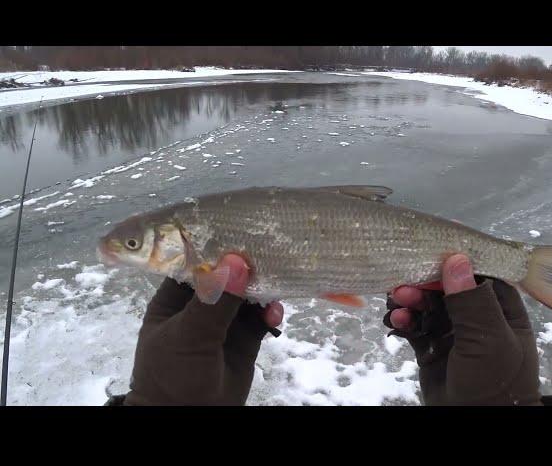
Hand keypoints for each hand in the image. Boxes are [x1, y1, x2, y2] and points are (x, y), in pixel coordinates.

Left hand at [123, 254, 282, 405]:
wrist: (188, 421)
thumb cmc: (173, 375)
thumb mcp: (189, 335)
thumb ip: (215, 300)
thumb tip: (238, 262)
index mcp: (175, 298)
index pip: (196, 262)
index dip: (217, 247)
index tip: (242, 231)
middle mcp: (201, 305)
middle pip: (227, 276)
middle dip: (247, 267)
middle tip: (270, 254)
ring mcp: (224, 322)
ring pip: (248, 295)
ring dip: (263, 289)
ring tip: (277, 283)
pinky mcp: (246, 338)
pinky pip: (262, 318)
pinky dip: (271, 314)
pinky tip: (275, 315)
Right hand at [384, 254, 541, 405]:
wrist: (476, 426)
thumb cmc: (495, 382)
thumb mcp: (488, 339)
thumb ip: (472, 300)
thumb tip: (457, 258)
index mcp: (501, 311)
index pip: (478, 275)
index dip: (453, 264)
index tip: (429, 254)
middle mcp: (477, 319)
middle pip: (447, 288)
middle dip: (424, 284)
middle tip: (402, 285)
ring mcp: (453, 334)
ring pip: (427, 306)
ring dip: (410, 301)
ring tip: (395, 302)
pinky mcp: (432, 349)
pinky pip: (416, 327)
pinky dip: (404, 321)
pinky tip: (395, 321)